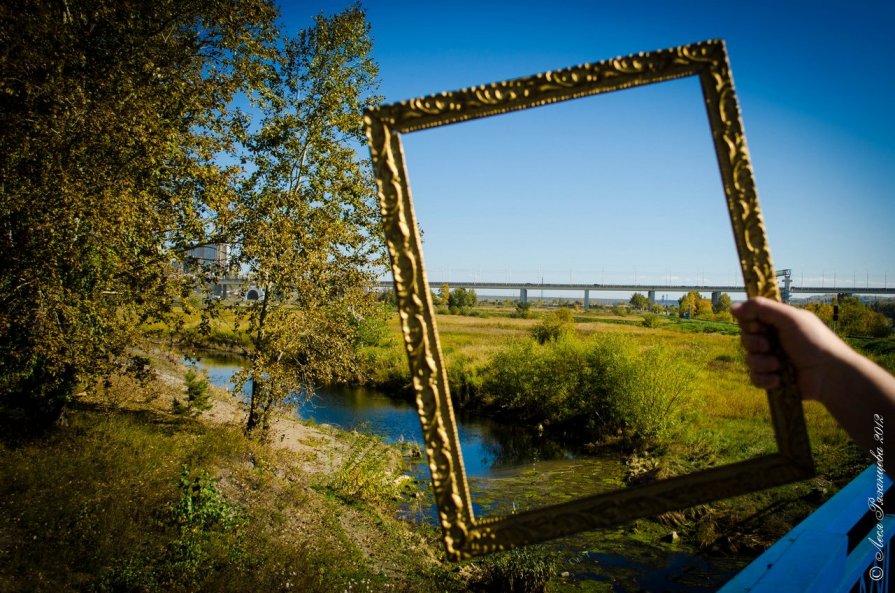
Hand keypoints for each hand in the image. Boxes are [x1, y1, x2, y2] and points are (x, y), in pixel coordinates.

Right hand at [731, 296, 852, 405]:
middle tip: (768, 345)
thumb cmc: (813, 341)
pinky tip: (778, 379)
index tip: (756, 325)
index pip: (750, 318)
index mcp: (778, 322)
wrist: (829, 374)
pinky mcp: (773, 378)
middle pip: (745, 338)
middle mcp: (773, 339)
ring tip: (778, 365)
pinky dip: (765, 379)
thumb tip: (732, 306)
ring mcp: (773, 359)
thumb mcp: (789, 318)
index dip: (748, 322)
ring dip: (761, 362)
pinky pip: (755, 377)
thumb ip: (761, 308)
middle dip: (754, 343)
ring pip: (749, 359)